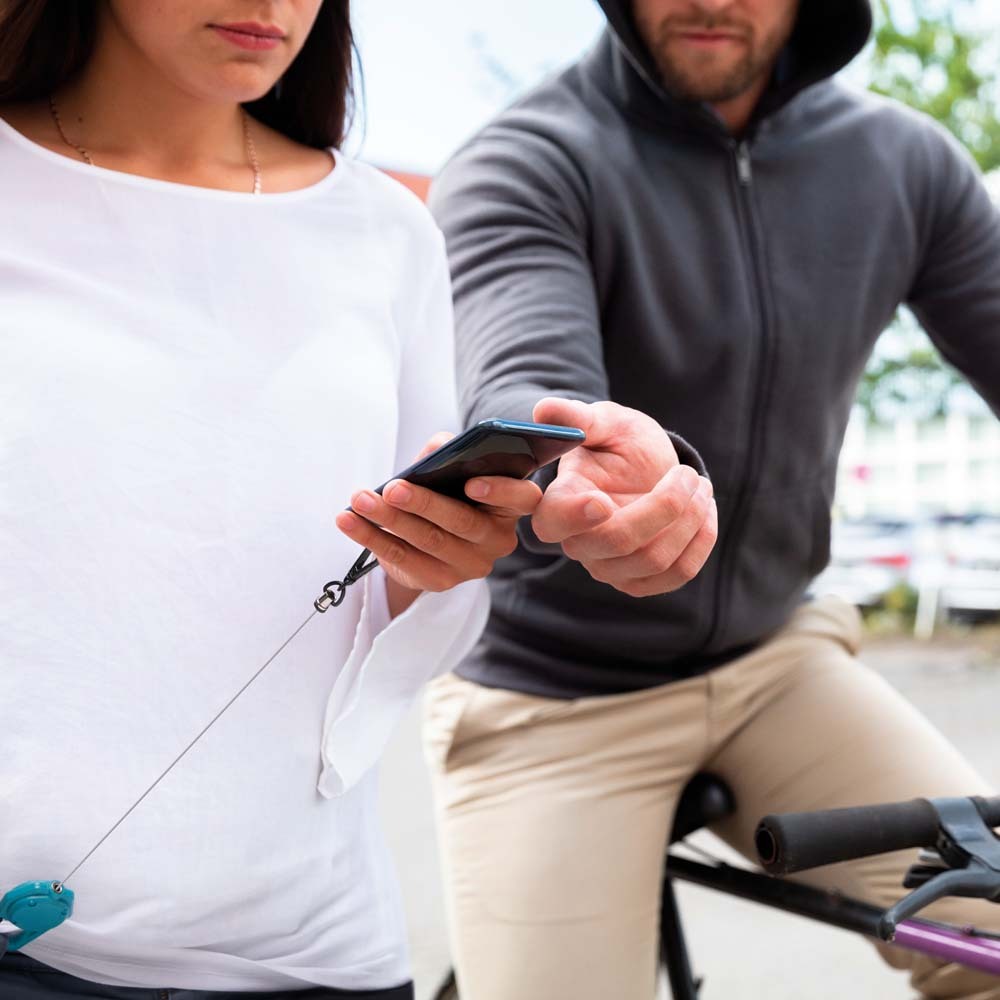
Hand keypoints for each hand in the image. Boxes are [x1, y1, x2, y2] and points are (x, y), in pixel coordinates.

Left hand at [336, 432, 542, 615]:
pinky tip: (349, 522)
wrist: (432, 538)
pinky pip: (403, 560)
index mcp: (510, 506)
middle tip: (392, 488)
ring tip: (359, 501)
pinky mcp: (440, 581)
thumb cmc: (448, 491)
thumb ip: (447, 451)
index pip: (522, 498)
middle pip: (462, 521)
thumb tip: (437, 447)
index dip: (500, 490)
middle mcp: (497, 539)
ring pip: (428, 541)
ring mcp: (471, 565)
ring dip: (389, 519)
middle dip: (423, 503)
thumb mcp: (451, 468)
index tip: (469, 481)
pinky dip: (371, 538)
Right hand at [530, 398, 717, 597]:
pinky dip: (701, 540)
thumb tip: (543, 410)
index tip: (602, 501)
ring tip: (700, 485)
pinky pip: (678, 574)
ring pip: (653, 559)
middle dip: (665, 506)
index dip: (575, 517)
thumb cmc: (621, 443)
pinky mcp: (639, 581)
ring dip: (690, 518)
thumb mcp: (606, 422)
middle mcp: (578, 542)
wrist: (649, 470)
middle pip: (618, 542)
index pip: (553, 522)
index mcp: (559, 502)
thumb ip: (578, 417)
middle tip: (688, 474)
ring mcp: (608, 567)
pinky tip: (704, 510)